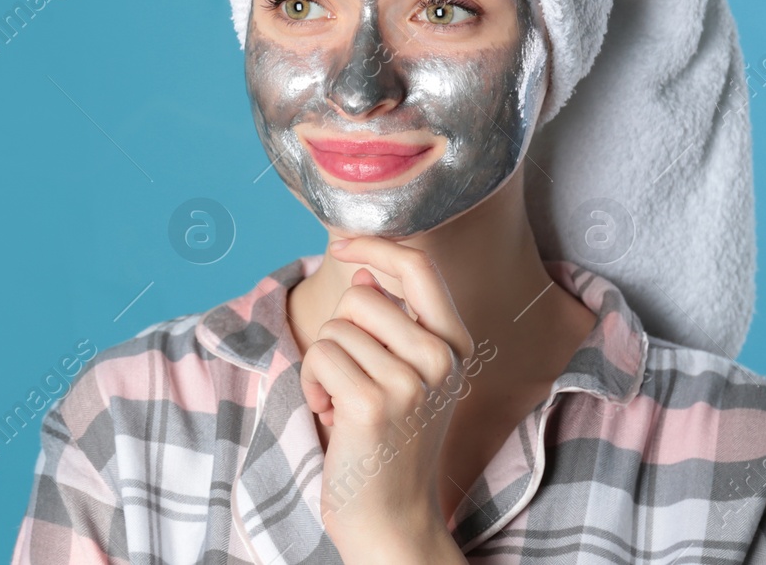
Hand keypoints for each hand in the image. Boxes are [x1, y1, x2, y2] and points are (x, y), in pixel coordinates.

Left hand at [299, 236, 474, 559]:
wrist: (392, 518)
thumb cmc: (386, 443)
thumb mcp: (400, 376)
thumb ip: (389, 325)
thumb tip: (367, 276)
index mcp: (453, 346)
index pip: (419, 268)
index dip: (375, 246)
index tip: (343, 248)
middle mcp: (441, 360)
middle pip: (361, 299)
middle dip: (339, 332)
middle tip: (350, 378)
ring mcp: (411, 382)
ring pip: (335, 330)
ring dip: (323, 364)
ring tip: (342, 403)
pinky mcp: (373, 404)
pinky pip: (320, 356)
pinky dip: (312, 384)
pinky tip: (331, 415)